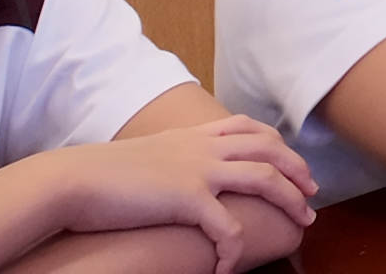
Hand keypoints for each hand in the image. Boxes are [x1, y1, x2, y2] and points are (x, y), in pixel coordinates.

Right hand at [44, 116, 316, 271]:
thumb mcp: (143, 156)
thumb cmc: (99, 174)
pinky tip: (231, 268)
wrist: (73, 181)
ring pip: (265, 179)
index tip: (290, 161)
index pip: (248, 127)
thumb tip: (173, 176)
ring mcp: (199, 170)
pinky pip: (230, 229)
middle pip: (269, 150)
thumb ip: (168, 159)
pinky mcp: (189, 199)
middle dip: (297, 170)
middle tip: (312, 193)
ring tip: (303, 223)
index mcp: (191, 135)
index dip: (276, 143)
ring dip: (290, 201)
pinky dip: (236, 251)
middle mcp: (202, 147)